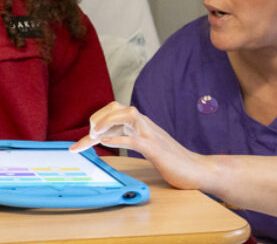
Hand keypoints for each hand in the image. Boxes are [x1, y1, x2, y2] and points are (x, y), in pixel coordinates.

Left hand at [70, 101, 209, 190]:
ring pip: (126, 116)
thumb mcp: (146, 146)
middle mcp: (145, 124)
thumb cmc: (173, 160)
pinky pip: (133, 139)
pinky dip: (118, 139)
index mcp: (141, 124)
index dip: (95, 123)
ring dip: (106, 122)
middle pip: (117, 107)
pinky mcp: (155, 148)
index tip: (78, 144)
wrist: (198, 170)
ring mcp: (151, 134)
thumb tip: (106, 138)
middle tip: (89, 135)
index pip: (114, 113)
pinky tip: (105, 143)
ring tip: (94, 134)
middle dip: (98, 117)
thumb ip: (129, 137)